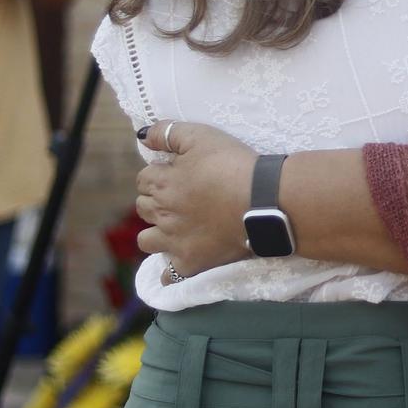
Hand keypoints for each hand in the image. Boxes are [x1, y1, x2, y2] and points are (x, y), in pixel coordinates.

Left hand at [134, 121, 257, 276]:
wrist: (264, 201)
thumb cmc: (234, 164)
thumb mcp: (202, 136)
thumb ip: (168, 132)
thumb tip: (143, 136)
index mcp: (162, 183)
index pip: (144, 178)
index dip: (161, 173)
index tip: (180, 173)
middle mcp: (162, 213)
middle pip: (143, 207)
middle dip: (157, 200)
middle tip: (183, 196)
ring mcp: (174, 241)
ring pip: (147, 240)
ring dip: (156, 232)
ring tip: (176, 227)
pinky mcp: (191, 262)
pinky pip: (168, 274)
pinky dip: (170, 270)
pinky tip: (180, 262)